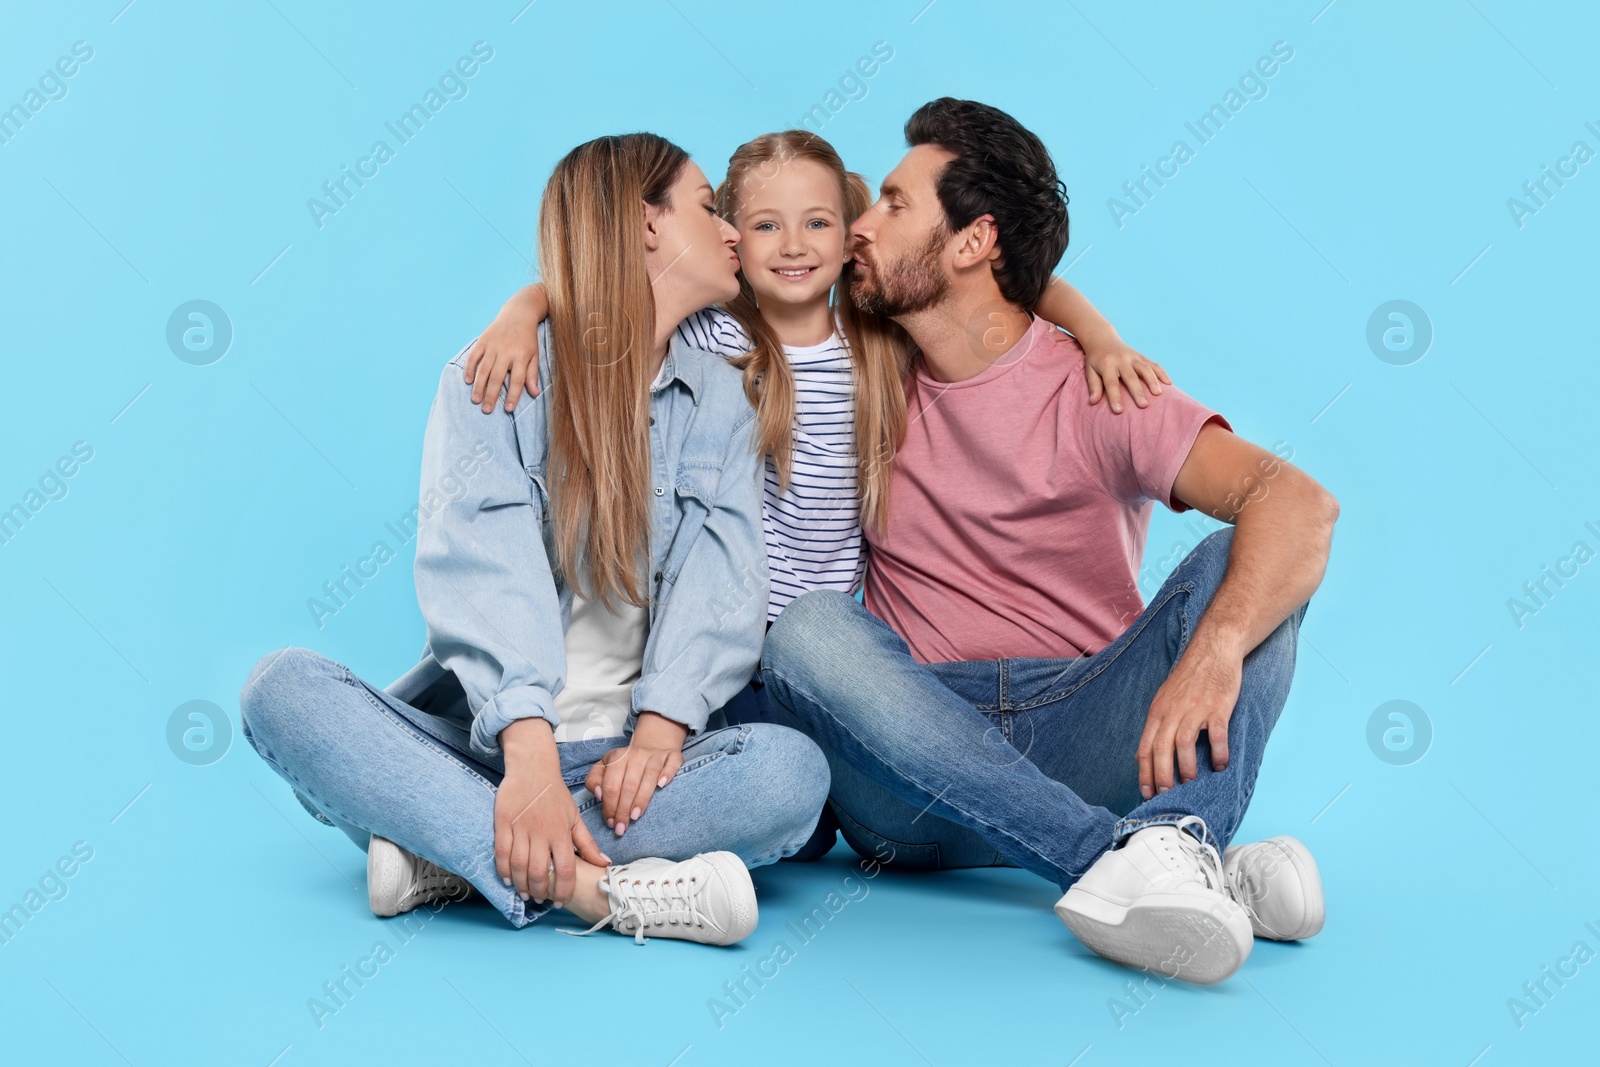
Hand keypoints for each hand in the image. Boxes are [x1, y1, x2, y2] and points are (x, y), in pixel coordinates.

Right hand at [463, 286, 545, 413]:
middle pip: (498, 377)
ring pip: (484, 369)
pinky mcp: (483, 340)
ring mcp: (493, 346)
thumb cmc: (528, 338)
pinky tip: (467, 380)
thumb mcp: (535, 355)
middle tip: (487, 410)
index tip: (509, 409)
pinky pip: (474, 356)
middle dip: (492, 395)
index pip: (517, 380)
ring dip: (479, 385)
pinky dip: (470, 368)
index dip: (513, 395)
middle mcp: (506, 351)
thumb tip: (535, 393)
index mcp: (521, 356)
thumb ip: (532, 374)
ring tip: (476, 400)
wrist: (518, 314)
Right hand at [495, 719, 609, 906]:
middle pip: (539, 871)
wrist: (533, 769)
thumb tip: (604, 863)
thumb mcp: (575, 817)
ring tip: (525, 894)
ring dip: (521, 885)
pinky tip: (508, 880)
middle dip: (539, 891)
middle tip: (539, 900)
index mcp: (561, 832)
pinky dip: (503, 869)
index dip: (562, 889)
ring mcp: (521, 828)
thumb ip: (587, 843)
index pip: (564, 869)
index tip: (559, 901)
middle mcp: (541, 832)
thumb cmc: (555, 795)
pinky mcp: (503, 823)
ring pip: (519, 865)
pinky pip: (501, 852)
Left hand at [584, 711, 686, 835]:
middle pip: (629, 785)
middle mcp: (636, 754)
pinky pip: (672, 763)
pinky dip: (668, 773)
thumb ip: (594, 780)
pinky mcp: (672, 755)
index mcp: (617, 756)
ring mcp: (655, 754)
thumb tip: (599, 795)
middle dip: (623, 809)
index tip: (610, 822)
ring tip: (635, 816)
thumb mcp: (604, 768)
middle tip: (621, 827)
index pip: (611, 785)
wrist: (652, 745)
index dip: (609, 805)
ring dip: (642, 799)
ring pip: (649, 777)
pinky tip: (662, 785)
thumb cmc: (625, 764)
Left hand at [1083, 337, 1170, 414]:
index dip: (1115, 397)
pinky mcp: (1141, 356)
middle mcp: (1121, 359)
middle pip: (1131, 377)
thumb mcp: (1089, 370)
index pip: (1111, 383)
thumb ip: (1093, 385)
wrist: (1102, 338)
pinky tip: (1169, 383)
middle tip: (1144, 406)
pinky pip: (1153, 364)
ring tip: (1159, 394)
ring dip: (1153, 380)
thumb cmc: (1095, 359)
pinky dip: (1162, 373)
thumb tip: (1093, 402)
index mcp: (1106, 364)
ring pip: (1145, 368)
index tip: (1119, 411)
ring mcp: (1133, 357)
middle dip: (1138, 391)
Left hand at [1135, 641, 1242, 798]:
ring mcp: (1195, 709)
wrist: (1213, 649)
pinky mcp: (1218, 707)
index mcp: (1158, 712)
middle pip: (1161, 748)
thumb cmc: (1189, 678)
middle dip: (1161, 775)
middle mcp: (1173, 711)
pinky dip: (1218, 753)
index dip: (1144, 772)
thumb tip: (1140, 755)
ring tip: (1190, 782)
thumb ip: (1155, 726)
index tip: (1147, 793)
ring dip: (1187, 767)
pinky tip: (1220, 765)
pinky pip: (1216, 735)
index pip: (1145, 747)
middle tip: (1166, 795)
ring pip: (1184, 744)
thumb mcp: (1164, 699)